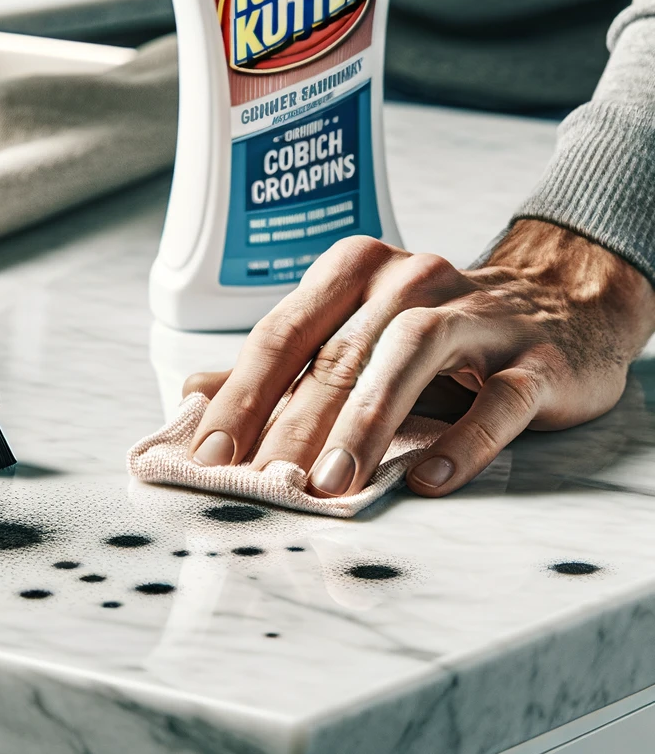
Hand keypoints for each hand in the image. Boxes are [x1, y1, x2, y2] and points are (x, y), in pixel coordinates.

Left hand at [185, 221, 654, 497]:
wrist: (559, 301)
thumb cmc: (437, 330)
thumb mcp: (353, 336)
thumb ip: (280, 366)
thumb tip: (195, 393)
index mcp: (355, 270)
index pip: (284, 333)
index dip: (242, 395)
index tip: (209, 455)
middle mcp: (411, 279)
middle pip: (339, 351)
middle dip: (294, 422)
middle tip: (264, 481)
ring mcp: (478, 313)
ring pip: (410, 357)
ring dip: (365, 422)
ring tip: (331, 483)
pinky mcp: (536, 356)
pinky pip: (500, 396)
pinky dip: (463, 439)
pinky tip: (428, 479)